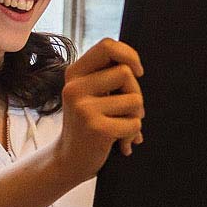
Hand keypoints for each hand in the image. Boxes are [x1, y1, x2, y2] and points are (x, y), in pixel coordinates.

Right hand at [55, 39, 143, 182]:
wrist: (69, 161)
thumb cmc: (87, 124)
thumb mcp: (89, 94)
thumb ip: (106, 76)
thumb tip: (136, 67)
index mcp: (74, 74)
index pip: (107, 46)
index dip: (129, 55)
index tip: (137, 72)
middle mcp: (75, 88)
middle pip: (126, 73)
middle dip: (135, 93)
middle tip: (128, 112)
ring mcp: (84, 108)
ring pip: (134, 100)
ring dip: (136, 117)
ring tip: (121, 128)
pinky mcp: (97, 128)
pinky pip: (134, 124)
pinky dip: (133, 135)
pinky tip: (120, 143)